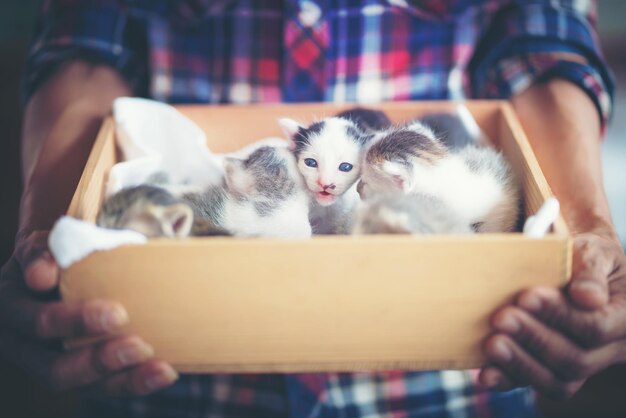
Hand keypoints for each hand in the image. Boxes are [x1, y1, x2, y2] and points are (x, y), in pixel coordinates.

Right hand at [0, 230, 178, 395]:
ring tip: (161, 369)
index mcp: (12, 312)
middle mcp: (26, 348)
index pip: (38, 324)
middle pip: (55, 368)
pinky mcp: (82, 375)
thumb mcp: (40, 246)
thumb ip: (40, 252)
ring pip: (85, 387)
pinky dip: (136, 381)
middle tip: (140, 346)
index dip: (73, 322)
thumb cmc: (51, 256)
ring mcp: (54, 365)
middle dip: (99, 360)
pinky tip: (165, 372)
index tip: (117, 314)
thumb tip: (41, 275)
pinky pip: (107, 387)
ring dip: (124, 380)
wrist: (58, 269)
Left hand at [479, 232, 625, 398]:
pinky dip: (508, 380)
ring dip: (520, 364)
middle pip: (576, 360)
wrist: (573, 267)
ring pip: (558, 382)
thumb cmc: (583, 257)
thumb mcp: (593, 251)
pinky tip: (485, 374)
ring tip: (492, 344)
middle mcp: (609, 350)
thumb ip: (591, 269)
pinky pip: (534, 384)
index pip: (596, 327)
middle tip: (501, 317)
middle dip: (534, 339)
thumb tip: (588, 297)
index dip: (560, 315)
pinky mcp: (552, 371)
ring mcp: (581, 364)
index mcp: (624, 318)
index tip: (525, 296)